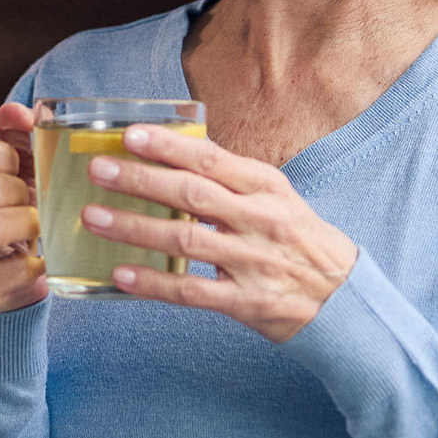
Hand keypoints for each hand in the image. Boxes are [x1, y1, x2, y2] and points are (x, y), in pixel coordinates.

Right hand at [0, 102, 47, 313]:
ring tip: (34, 228)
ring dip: (27, 225)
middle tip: (31, 203)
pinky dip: (36, 262)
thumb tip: (21, 113)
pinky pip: (10, 270)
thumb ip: (15, 133)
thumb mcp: (9, 167)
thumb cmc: (5, 208)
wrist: (1, 273)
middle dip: (23, 194)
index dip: (7, 158)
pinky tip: (37, 260)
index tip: (17, 169)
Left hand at [78, 123, 357, 342]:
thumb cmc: (299, 239)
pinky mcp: (245, 302)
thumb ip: (232, 178)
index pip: (212, 159)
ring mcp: (252, 262)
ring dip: (135, 227)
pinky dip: (153, 282)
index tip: (130, 135)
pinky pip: (191, 291)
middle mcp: (260, 220)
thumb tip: (176, 151)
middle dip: (140, 180)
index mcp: (267, 187)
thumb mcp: (277, 198)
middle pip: (192, 194)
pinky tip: (121, 274)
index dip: (168, 146)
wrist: (343, 297)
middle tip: (99, 169)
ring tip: (94, 217)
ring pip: (185, 240)